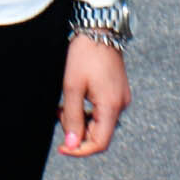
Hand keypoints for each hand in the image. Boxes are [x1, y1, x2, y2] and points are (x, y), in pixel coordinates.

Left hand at [58, 34, 129, 155]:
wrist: (99, 30)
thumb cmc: (84, 56)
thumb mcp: (72, 87)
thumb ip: (72, 118)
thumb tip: (71, 144)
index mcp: (111, 106)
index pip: (99, 143)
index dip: (80, 150)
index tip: (62, 147)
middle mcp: (121, 105)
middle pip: (99, 134)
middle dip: (77, 131)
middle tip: (59, 114)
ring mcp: (121, 98)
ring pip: (99, 122)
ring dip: (80, 120)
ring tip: (63, 105)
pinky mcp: (117, 91)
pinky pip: (102, 111)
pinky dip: (87, 111)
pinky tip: (74, 98)